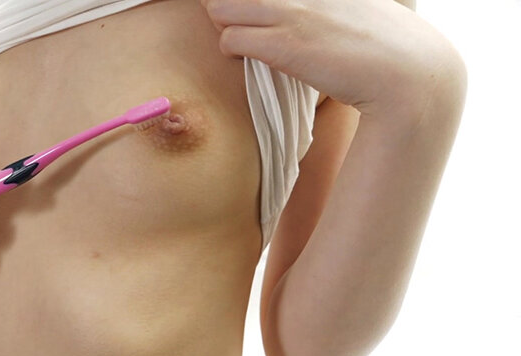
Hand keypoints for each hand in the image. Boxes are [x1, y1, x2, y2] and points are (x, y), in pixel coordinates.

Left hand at [201, 0, 464, 116]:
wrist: (411, 74)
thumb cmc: (387, 47)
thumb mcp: (359, 7)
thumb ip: (332, 3)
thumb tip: (314, 17)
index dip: (249, 2)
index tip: (254, 14)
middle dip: (227, 7)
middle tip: (242, 25)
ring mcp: (290, 12)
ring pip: (219, 7)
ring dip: (225, 26)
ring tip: (243, 42)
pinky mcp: (283, 45)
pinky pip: (229, 39)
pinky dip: (231, 50)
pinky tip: (247, 59)